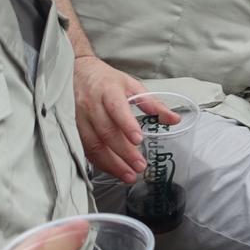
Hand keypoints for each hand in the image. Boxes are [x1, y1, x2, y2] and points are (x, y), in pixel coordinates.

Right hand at [74, 57, 180, 184]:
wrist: (78, 73)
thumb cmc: (107, 81)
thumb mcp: (132, 85)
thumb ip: (153, 103)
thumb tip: (174, 119)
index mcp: (108, 90)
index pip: (116, 108)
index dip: (127, 125)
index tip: (139, 140)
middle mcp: (91, 105)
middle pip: (106, 131)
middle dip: (124, 152)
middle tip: (140, 166)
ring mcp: (80, 118)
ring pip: (94, 145)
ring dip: (112, 164)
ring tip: (129, 175)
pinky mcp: (74, 130)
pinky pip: (86, 150)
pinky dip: (100, 163)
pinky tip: (114, 171)